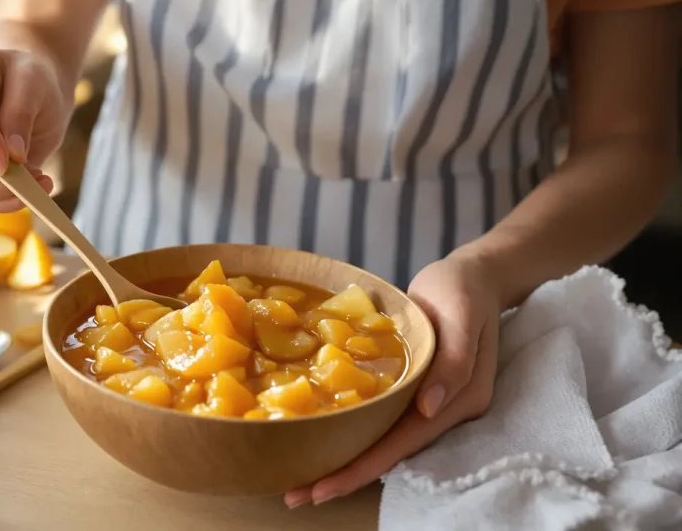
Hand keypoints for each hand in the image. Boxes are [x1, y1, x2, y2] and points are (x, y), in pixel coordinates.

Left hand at [284, 249, 501, 507]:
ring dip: (347, 463)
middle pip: (393, 453)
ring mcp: (433, 403)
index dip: (364, 467)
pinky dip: (357, 437)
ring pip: (387, 443)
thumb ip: (453, 362)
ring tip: (303, 482)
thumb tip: (430, 408)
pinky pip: (386, 422)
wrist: (474, 276)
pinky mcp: (418, 392)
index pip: (406, 442)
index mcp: (461, 397)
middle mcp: (446, 409)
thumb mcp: (460, 313)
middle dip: (346, 476)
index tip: (324, 487)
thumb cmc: (462, 289)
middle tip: (296, 495)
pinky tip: (327, 444)